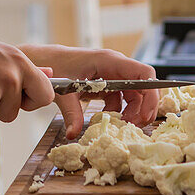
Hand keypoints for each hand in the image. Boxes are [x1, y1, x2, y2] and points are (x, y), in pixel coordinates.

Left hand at [21, 45, 158, 138]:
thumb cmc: (55, 66)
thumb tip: (74, 134)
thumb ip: (71, 113)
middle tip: (135, 126)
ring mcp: (111, 74)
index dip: (151, 93)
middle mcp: (115, 66)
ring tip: (122, 125)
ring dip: (131, 110)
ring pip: (133, 93)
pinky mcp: (106, 83)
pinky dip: (118, 110)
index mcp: (109, 61)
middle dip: (142, 107)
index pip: (143, 73)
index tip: (147, 115)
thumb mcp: (64, 91)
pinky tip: (107, 119)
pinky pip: (120, 97)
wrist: (43, 61)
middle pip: (142, 86)